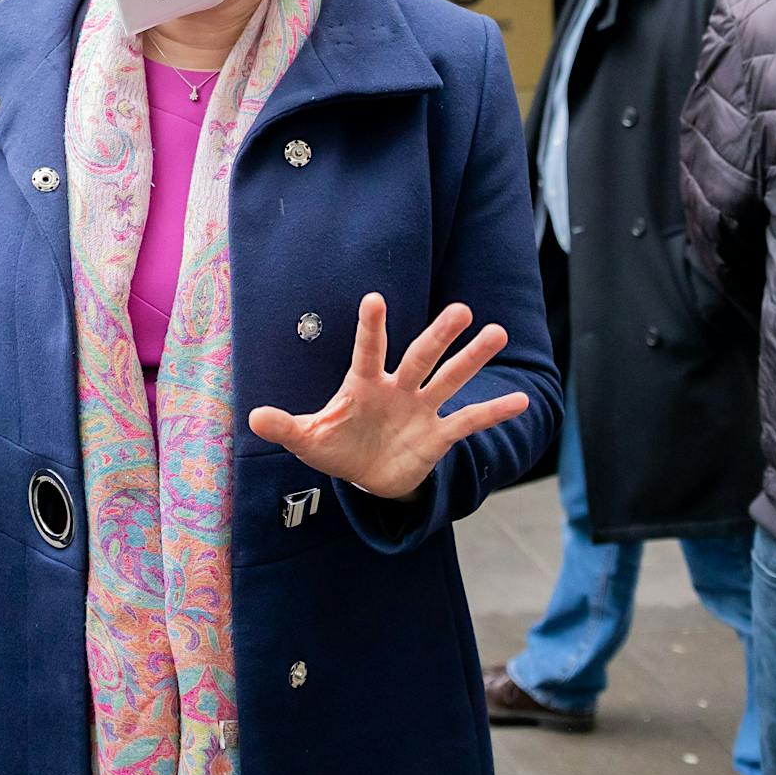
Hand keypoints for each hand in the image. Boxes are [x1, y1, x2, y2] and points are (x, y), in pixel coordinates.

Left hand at [247, 293, 528, 501]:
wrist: (366, 475)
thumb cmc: (336, 447)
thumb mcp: (307, 440)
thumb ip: (285, 427)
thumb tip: (253, 417)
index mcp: (363, 386)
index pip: (368, 352)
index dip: (370, 327)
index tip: (374, 298)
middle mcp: (397, 389)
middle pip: (421, 358)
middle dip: (440, 336)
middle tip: (461, 310)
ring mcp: (421, 410)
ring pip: (449, 379)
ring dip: (472, 360)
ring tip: (496, 333)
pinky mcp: (437, 435)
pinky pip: (468, 422)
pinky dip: (493, 413)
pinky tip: (522, 402)